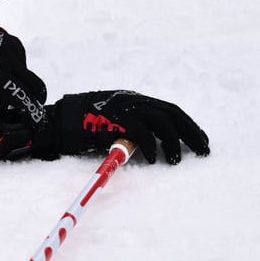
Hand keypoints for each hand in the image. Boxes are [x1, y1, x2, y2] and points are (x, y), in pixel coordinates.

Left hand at [0, 13, 47, 131]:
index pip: (21, 97)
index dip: (32, 113)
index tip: (37, 123)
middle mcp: (7, 61)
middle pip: (34, 86)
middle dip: (36, 100)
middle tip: (32, 110)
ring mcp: (11, 48)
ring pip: (27, 73)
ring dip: (23, 84)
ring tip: (6, 88)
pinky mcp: (12, 41)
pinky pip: (21, 61)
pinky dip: (17, 70)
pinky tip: (3, 72)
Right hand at [33, 90, 210, 163]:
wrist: (55, 122)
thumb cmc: (80, 126)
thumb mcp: (110, 122)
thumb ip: (129, 126)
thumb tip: (149, 142)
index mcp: (132, 100)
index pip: (167, 109)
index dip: (186, 125)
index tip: (199, 140)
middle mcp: (130, 100)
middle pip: (170, 113)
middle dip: (190, 132)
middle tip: (204, 150)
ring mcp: (122, 108)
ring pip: (160, 121)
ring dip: (173, 142)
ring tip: (175, 160)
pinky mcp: (114, 119)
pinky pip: (140, 132)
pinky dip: (150, 146)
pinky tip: (152, 160)